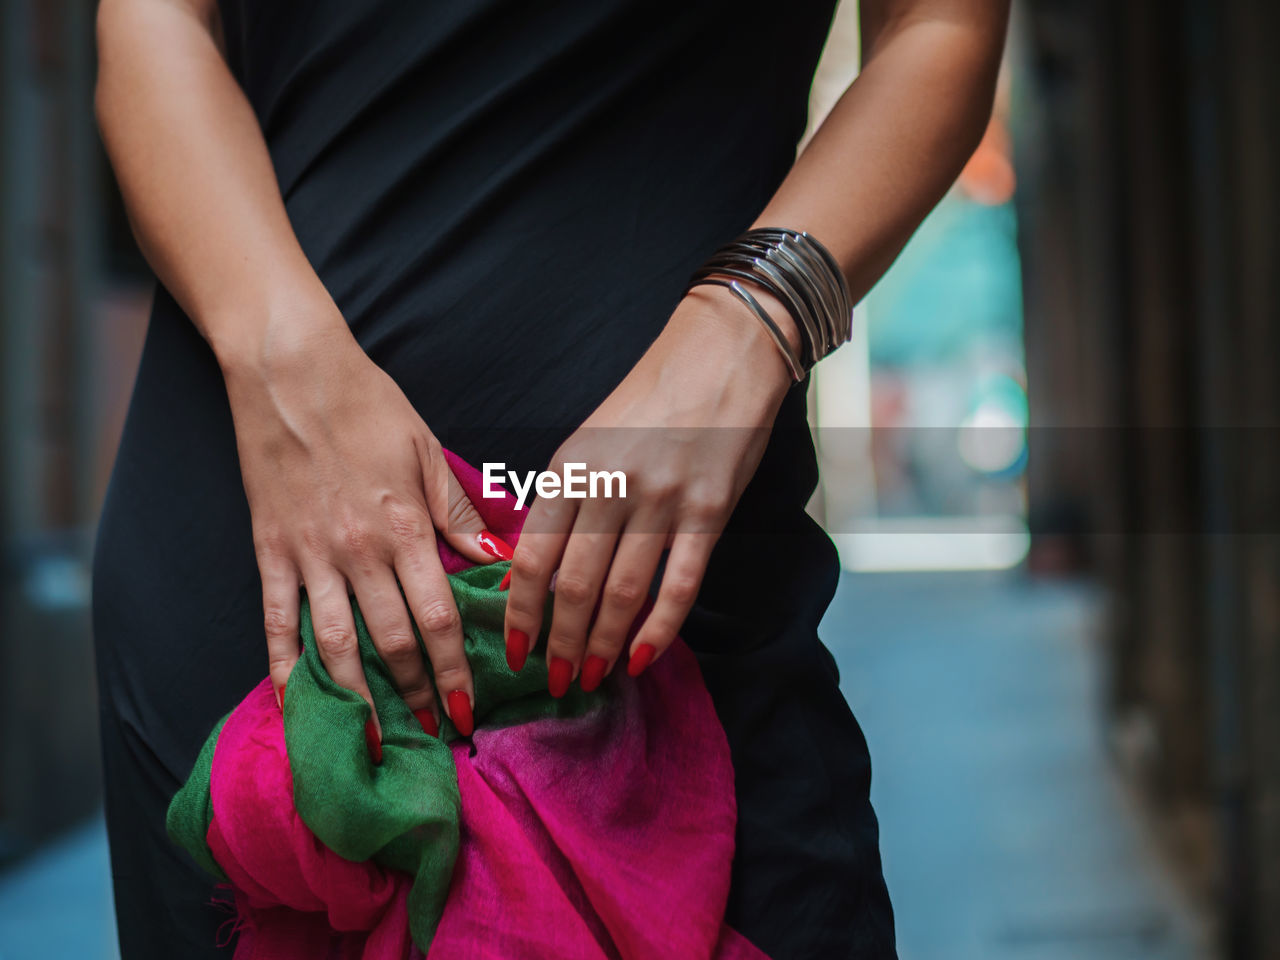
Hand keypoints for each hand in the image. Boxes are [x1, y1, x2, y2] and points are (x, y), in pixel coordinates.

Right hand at [221, 307, 509, 747]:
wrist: (289, 372)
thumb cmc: (367, 405)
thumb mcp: (426, 450)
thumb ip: (459, 511)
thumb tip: (499, 557)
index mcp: (405, 526)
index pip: (438, 616)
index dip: (454, 669)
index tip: (469, 708)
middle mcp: (358, 551)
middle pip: (394, 642)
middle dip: (418, 694)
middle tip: (436, 736)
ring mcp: (309, 555)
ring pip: (337, 645)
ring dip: (361, 698)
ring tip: (378, 741)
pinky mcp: (270, 552)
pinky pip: (276, 622)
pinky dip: (286, 668)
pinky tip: (299, 706)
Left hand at [502, 283, 797, 693]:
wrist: (717, 358)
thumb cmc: (645, 404)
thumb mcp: (586, 442)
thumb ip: (561, 503)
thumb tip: (528, 573)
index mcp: (570, 468)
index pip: (533, 557)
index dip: (520, 614)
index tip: (514, 652)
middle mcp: (610, 485)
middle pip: (574, 584)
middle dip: (560, 642)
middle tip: (556, 681)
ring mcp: (662, 499)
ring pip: (622, 591)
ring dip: (602, 643)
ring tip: (592, 676)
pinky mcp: (709, 511)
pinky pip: (679, 584)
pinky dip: (659, 629)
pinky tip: (642, 657)